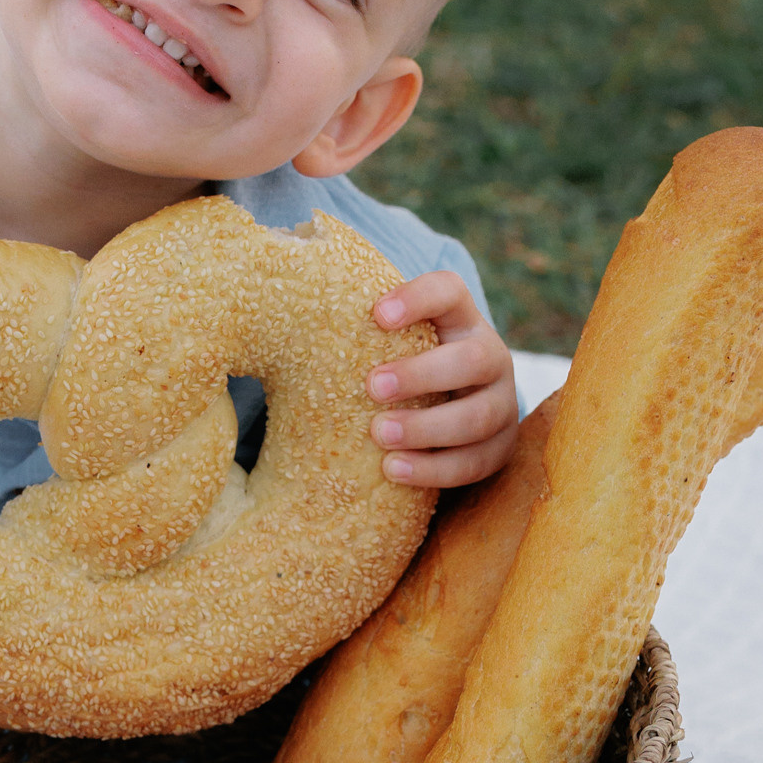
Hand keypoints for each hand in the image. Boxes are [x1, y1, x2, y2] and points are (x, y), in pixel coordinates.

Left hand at [367, 272, 518, 489]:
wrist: (446, 410)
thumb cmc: (397, 367)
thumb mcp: (386, 343)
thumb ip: (349, 329)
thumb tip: (263, 325)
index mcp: (460, 319)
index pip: (450, 292)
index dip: (419, 298)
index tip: (375, 315)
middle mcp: (491, 357)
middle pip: (474, 358)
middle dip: (423, 373)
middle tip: (372, 386)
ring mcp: (500, 405)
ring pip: (478, 417)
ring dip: (427, 428)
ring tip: (379, 435)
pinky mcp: (498, 449)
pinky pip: (474, 463)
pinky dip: (434, 469)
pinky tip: (393, 470)